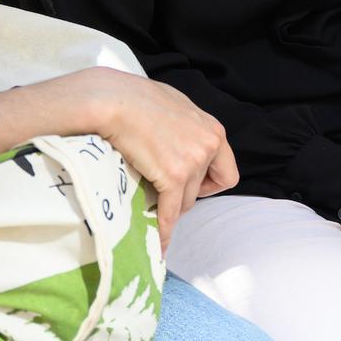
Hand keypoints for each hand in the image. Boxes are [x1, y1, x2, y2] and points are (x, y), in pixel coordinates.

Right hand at [67, 67, 238, 247]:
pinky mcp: (172, 176)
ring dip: (169, 206)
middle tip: (160, 192)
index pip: (227, 174)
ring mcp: (192, 163)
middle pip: (201, 191)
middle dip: (182, 195)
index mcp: (214, 131)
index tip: (190, 187)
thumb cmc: (138, 99)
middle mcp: (209, 147)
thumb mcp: (177, 107)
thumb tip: (184, 140)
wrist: (113, 101)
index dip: (209, 185)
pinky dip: (164, 230)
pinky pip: (170, 213)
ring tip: (149, 202)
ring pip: (185, 203)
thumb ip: (189, 128)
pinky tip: (159, 241)